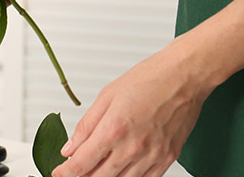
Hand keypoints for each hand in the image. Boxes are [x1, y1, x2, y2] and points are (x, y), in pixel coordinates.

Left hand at [52, 42, 213, 176]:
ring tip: (95, 170)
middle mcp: (132, 148)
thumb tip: (70, 148)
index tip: (59, 172)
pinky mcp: (167, 158)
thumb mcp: (106, 97)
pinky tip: (120, 171)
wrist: (184, 77)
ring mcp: (152, 156)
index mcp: (113, 130)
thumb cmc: (148, 79)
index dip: (65, 172)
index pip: (81, 164)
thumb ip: (86, 127)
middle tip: (75, 171)